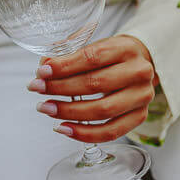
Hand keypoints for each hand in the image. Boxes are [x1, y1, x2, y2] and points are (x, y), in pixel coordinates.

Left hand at [28, 35, 155, 142]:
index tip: (41, 72)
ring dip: (68, 111)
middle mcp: (139, 72)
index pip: (92, 57)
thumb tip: (44, 66)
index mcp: (126, 48)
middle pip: (95, 84)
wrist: (137, 65)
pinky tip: (64, 128)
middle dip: (60, 88)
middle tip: (37, 88)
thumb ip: (67, 53)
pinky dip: (84, 133)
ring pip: (102, 110)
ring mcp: (142, 96)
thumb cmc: (109, 56)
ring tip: (45, 108)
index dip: (64, 66)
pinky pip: (111, 132)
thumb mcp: (92, 45)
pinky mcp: (140, 116)